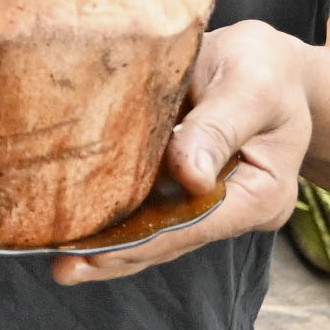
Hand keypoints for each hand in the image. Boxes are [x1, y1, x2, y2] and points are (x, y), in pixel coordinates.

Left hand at [50, 20, 314, 283]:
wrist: (268, 62)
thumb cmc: (265, 67)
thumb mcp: (249, 87)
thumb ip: (218, 128)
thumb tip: (188, 175)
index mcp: (262, 194)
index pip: (199, 224)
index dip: (149, 239)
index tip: (103, 250)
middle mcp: (235, 210)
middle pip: (173, 239)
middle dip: (119, 254)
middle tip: (64, 267)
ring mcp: (208, 203)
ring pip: (157, 231)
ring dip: (110, 246)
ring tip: (61, 263)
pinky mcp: (184, 187)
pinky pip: (148, 207)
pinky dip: (115, 218)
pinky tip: (76, 228)